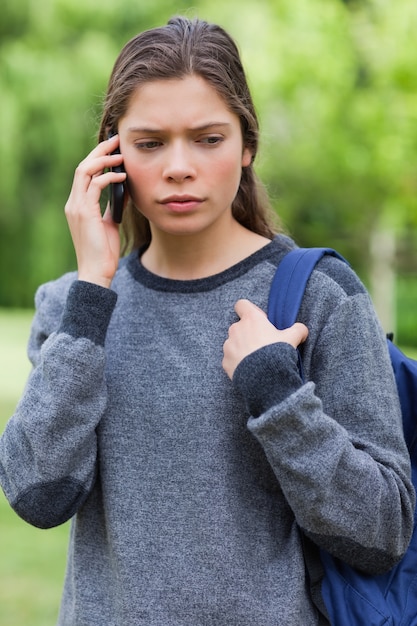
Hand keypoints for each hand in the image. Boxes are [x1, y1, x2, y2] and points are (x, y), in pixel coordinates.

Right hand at [64, 134, 126, 287]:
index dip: (98, 158)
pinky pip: (94, 185)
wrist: (96, 271)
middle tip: (117, 140)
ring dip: (103, 160)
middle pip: (83, 166)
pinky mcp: (84, 212)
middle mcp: (74, 203)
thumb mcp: (110, 224)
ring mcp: (77, 207)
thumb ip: (113, 207)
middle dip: (100, 151)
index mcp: (78, 205)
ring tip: (120, 155)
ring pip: (85, 171)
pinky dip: (108, 177)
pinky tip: (122, 176)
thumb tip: (126, 191)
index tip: (114, 149)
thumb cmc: (103, 252)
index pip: (85, 173)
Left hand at [222, 299, 308, 379]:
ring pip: (234, 343)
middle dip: (249, 333)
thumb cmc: (277, 354)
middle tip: (262, 344)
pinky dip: (238, 362)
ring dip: (242, 347)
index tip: (258, 320)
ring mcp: (229, 346)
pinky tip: (250, 369)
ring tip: (256, 359)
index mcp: (251, 319)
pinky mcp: (225, 361)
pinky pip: (231, 358)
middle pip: (240, 326)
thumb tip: (302, 329)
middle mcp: (236, 329)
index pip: (241, 305)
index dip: (249, 311)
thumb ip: (298, 329)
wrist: (265, 379)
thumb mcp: (292, 339)